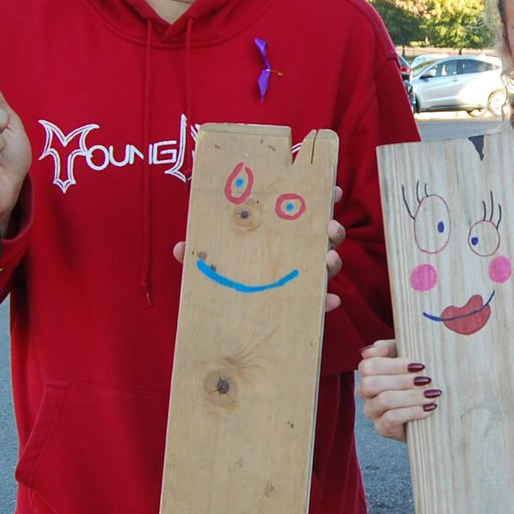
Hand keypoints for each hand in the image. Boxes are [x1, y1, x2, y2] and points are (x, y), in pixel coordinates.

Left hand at [170, 186, 347, 312]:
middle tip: (330, 226)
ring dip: (333, 262)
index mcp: (280, 238)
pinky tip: (331, 302)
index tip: (332, 189)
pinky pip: (319, 304)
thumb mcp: (215, 262)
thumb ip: (202, 255)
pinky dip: (327, 302)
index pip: (304, 215)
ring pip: (327, 269)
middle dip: (332, 231)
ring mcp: (303, 282)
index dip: (322, 200)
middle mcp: (297, 256)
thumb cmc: (227, 279)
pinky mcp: (304, 308)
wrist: (226, 323)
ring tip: (328, 259)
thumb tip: (180, 248)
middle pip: (323, 239)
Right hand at [356, 339, 435, 440]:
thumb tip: (369, 351)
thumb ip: (390, 348)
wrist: (430, 407)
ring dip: (412, 396)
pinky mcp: (382, 428)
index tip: (419, 365)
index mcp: (369, 371)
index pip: (368, 365)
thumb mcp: (407, 357)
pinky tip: (429, 408)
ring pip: (384, 400)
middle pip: (372, 383)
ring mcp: (372, 411)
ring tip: (432, 394)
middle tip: (427, 380)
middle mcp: (365, 391)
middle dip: (403, 380)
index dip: (394, 364)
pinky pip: (391, 419)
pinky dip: (412, 412)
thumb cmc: (418, 376)